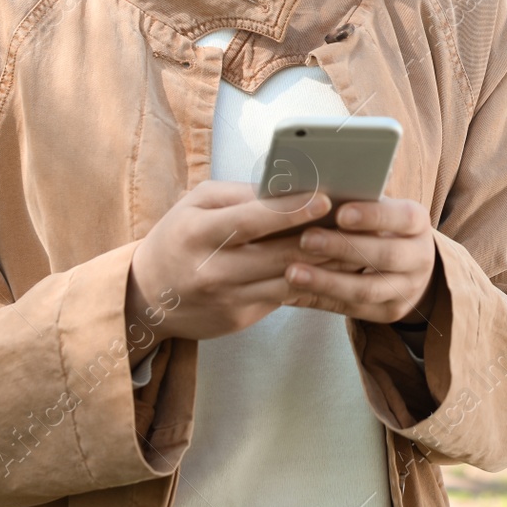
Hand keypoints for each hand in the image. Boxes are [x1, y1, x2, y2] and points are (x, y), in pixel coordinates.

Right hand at [125, 181, 353, 343]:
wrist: (149, 296)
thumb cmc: (179, 236)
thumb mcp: (197, 204)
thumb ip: (241, 196)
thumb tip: (290, 188)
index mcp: (199, 233)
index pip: (251, 220)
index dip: (290, 210)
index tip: (324, 198)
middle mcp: (213, 270)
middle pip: (278, 255)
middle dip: (322, 238)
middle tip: (357, 222)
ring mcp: (228, 299)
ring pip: (289, 280)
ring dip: (327, 264)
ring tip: (357, 244)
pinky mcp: (241, 318)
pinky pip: (284, 297)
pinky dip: (313, 280)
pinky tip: (336, 267)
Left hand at [280, 197, 439, 324]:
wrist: (409, 267)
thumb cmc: (380, 226)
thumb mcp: (381, 209)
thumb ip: (358, 200)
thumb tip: (314, 187)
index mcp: (417, 224)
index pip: (402, 218)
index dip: (373, 216)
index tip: (340, 212)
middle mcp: (419, 258)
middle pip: (385, 256)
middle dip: (343, 248)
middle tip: (305, 239)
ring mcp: (407, 289)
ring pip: (367, 290)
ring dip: (327, 281)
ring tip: (292, 272)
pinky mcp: (388, 313)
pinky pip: (352, 309)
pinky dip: (321, 299)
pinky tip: (293, 292)